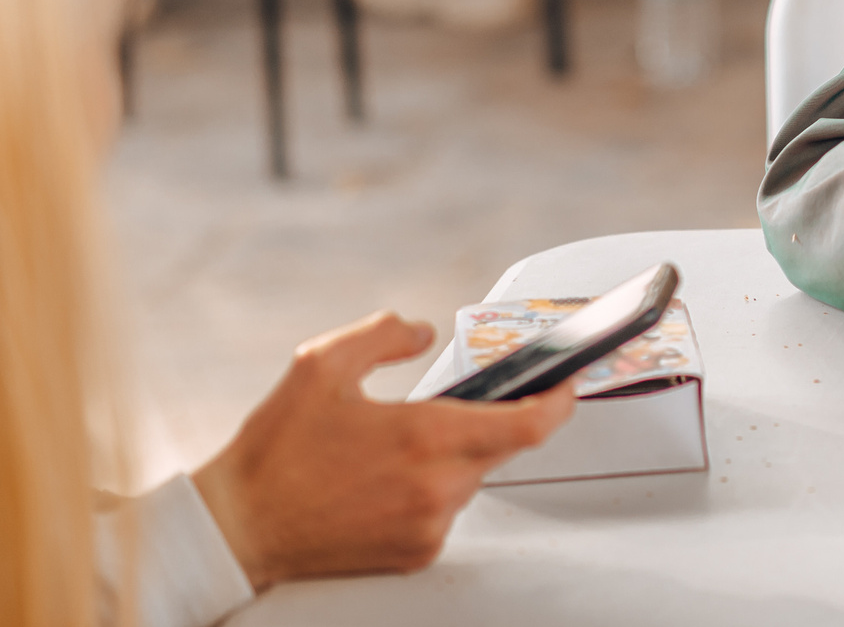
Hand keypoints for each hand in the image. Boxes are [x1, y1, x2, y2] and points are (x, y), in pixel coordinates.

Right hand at [192, 311, 573, 590]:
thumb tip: (423, 332)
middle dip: (484, 421)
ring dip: (449, 458)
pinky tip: (382, 483)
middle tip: (442, 409)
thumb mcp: (321, 366)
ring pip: (469, 478)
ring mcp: (428, 526)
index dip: (557, 402)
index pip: (529, 425)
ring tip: (391, 449)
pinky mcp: (414, 555)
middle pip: (500, 447)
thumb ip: (384, 334)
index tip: (564, 386)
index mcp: (426, 436)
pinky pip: (443, 511)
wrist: (235, 530)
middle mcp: (437, 487)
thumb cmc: (273, 456)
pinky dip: (427, 491)